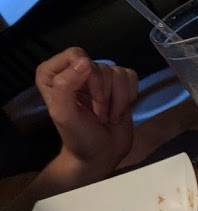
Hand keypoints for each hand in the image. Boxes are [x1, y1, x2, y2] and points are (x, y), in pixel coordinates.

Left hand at [35, 47, 138, 177]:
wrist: (102, 155)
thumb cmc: (79, 137)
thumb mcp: (64, 114)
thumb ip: (66, 85)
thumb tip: (85, 62)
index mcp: (54, 74)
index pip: (76, 55)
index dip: (88, 78)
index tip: (88, 102)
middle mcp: (75, 71)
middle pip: (100, 66)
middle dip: (103, 95)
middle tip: (98, 115)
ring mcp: (98, 78)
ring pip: (118, 73)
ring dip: (117, 100)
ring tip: (107, 116)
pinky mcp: (119, 85)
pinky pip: (131, 77)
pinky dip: (129, 97)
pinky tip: (120, 110)